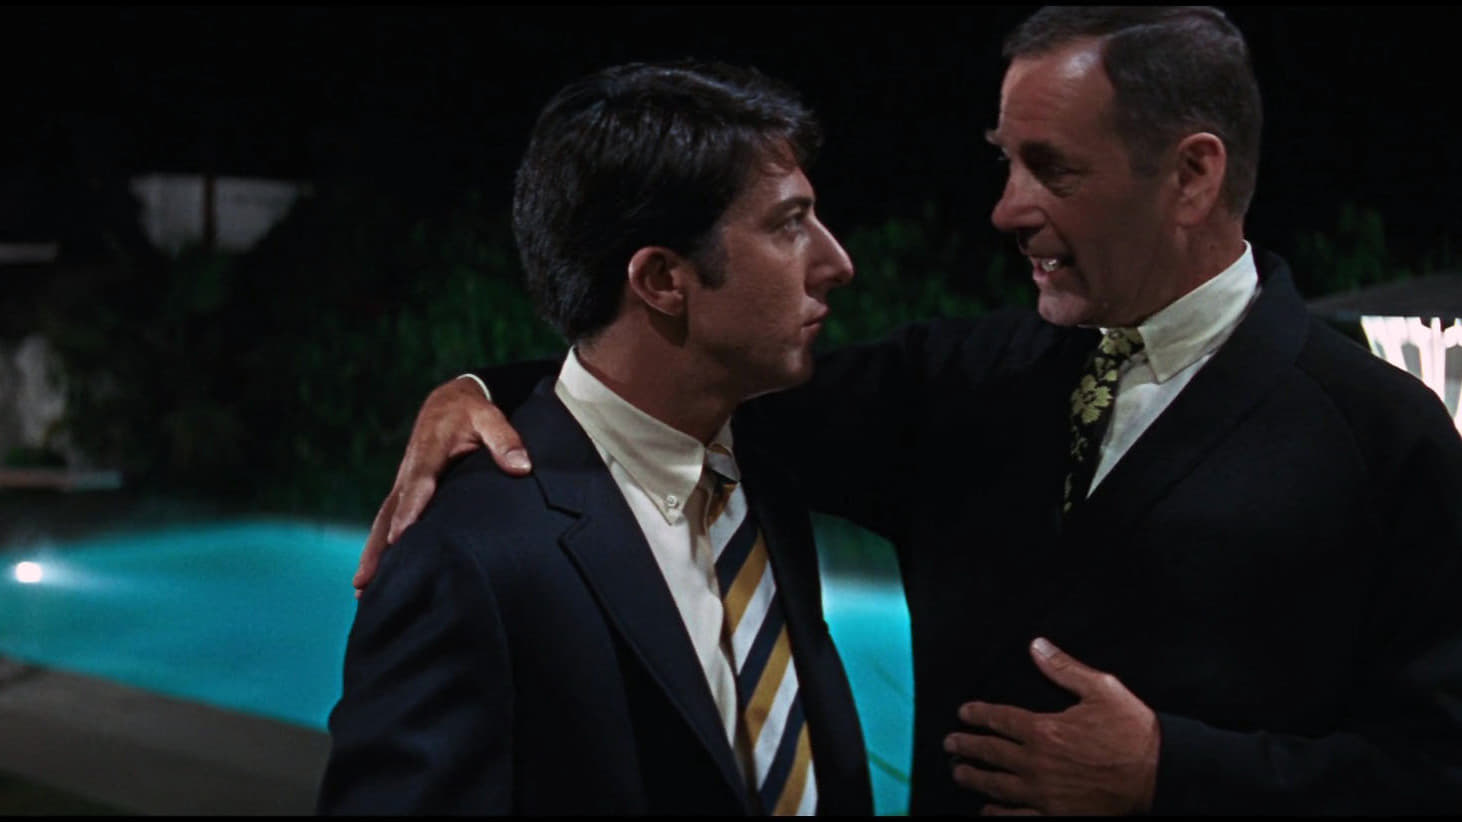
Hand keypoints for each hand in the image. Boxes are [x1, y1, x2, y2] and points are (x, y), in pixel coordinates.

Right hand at [353, 376, 532, 593]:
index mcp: (428, 452)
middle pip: (390, 512)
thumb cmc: (472, 412)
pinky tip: (374, 575)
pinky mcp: (405, 492)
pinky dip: (379, 547)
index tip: (400, 538)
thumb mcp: (491, 417)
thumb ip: (505, 440)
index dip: (408, 511)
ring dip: (373, 554)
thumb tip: (522, 467)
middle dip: (379, 546)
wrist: (448, 401)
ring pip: (384, 521)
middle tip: (366, 580)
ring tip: (361, 589)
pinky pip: (388, 521)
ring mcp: (404, 483)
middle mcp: (409, 471)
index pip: (418, 484)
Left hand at [943, 637, 1159, 815]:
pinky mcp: (1057, 815)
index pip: (999, 719)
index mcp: (1044, 730)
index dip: (977, 715)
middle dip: (966, 746)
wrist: (1161, 774)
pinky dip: (998, 815)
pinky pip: (1018, 818)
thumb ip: (1063, 669)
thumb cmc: (1133, 731)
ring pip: (996, 786)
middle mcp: (1037, 763)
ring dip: (974, 778)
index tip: (963, 713)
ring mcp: (1044, 794)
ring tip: (959, 772)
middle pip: (990, 753)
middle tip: (950, 743)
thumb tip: (1036, 645)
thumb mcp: (1101, 689)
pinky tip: (987, 811)